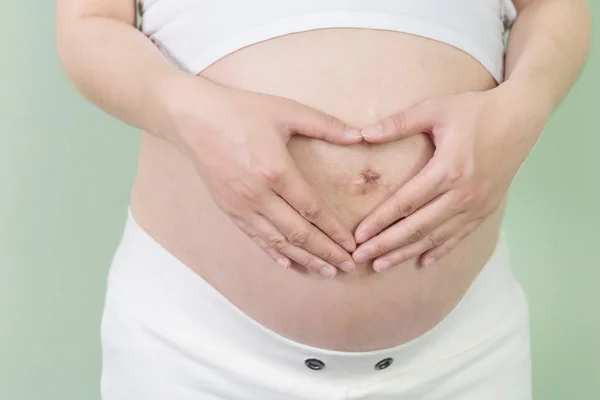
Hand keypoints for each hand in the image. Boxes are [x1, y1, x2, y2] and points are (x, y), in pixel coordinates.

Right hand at [169, 79, 361, 277]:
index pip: (313, 211)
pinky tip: (288, 264)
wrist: (192, 119)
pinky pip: (255, 237)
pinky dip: (273, 253)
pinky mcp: (228, 209)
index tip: (352, 245)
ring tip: (326, 271)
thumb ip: (324, 125)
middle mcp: (258, 195)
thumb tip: (359, 135)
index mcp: (276, 172)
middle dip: (326, 252)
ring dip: (304, 259)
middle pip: (298, 233)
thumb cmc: (240, 111)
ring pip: (278, 241)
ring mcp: (241, 206)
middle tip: (347, 266)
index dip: (334, 231)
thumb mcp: (285, 110)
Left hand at [352, 89, 541, 271]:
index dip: (379, 222)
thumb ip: (399, 123)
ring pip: (435, 237)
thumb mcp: (435, 109)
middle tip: (359, 258)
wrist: (521, 117)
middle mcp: (462, 194)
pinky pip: (459, 236)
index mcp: (447, 170)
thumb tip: (362, 133)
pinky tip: (422, 262)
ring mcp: (477, 206)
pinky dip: (439, 250)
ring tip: (381, 266)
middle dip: (385, 245)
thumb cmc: (475, 111)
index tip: (358, 236)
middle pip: (416, 227)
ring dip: (406, 253)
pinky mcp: (486, 210)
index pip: (405, 204)